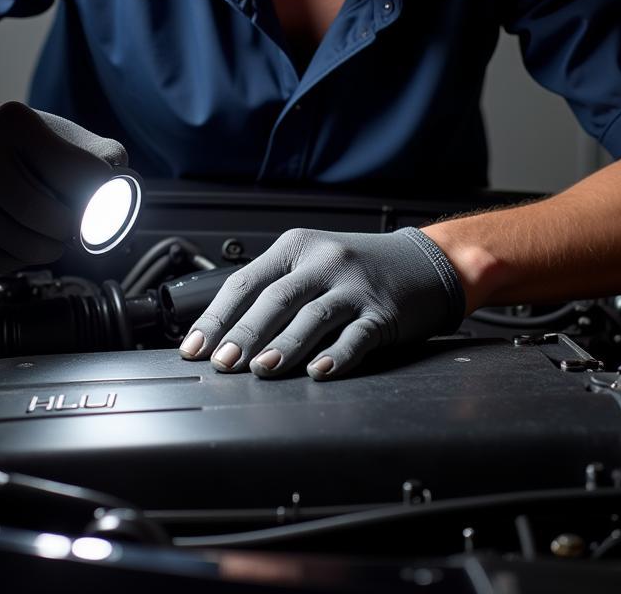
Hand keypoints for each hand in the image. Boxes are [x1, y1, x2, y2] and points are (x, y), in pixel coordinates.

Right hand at [0, 101, 127, 271]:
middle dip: (73, 226)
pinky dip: (25, 258)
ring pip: (25, 246)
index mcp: (12, 122)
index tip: (102, 201)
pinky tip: (24, 235)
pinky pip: (3, 262)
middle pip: (46, 215)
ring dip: (54, 247)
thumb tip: (125, 184)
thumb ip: (102, 156)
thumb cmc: (22, 147)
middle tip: (77, 223)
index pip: (76, 171)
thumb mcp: (61, 135)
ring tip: (55, 231)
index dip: (98, 194)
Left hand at [178, 227, 464, 379]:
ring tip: (262, 369)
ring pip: (312, 317)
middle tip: (223, 362)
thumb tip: (224, 334)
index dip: (217, 317)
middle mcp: (324, 261)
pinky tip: (319, 373)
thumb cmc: (358, 269)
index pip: (246, 281)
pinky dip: (335, 356)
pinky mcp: (383, 312)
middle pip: (276, 298)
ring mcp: (354, 286)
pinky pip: (355, 336)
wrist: (424, 262)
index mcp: (297, 247)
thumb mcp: (312, 263)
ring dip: (284, 346)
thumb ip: (274, 289)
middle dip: (245, 333)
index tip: (196, 347)